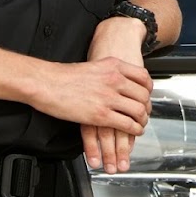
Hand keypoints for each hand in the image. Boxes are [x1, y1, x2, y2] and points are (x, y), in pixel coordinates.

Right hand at [80, 16, 150, 172]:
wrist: (47, 83)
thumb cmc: (65, 76)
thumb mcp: (96, 65)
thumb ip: (111, 71)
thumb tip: (121, 78)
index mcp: (115, 66)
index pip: (144, 77)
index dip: (149, 89)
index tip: (148, 95)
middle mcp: (115, 80)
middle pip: (143, 95)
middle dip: (147, 107)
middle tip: (145, 113)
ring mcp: (109, 97)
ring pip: (138, 110)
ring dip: (142, 120)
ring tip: (141, 124)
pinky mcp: (101, 115)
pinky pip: (126, 124)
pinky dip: (134, 129)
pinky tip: (134, 131)